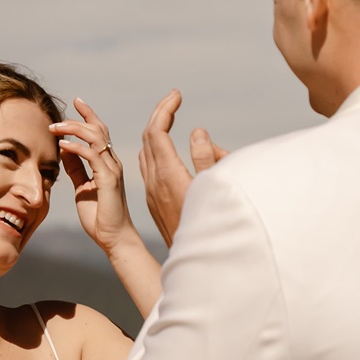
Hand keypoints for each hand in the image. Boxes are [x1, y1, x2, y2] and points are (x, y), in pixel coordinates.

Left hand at [52, 98, 136, 256]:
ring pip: (95, 137)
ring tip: (55, 128)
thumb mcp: (82, 187)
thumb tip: (64, 150)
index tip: (76, 101)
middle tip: (55, 121)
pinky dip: (76, 148)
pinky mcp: (108, 180)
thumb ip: (75, 168)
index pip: (99, 132)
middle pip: (98, 129)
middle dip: (78, 119)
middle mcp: (112, 162)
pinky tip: (63, 146)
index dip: (88, 115)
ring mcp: (112, 170)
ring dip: (74, 129)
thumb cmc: (100, 216)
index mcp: (107, 163)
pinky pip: (92, 156)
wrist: (114, 239)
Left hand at [138, 90, 226, 246]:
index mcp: (168, 175)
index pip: (157, 132)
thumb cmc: (210, 229)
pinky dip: (155, 150)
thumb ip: (206, 159)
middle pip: (148, 139)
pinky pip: (149, 169)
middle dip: (159, 115)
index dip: (165, 110)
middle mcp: (155, 183)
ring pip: (146, 154)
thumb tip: (197, 133)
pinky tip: (165, 149)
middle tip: (172, 99)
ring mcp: (154, 194)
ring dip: (154, 133)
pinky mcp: (156, 203)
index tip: (176, 95)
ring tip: (168, 117)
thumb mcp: (212, 190)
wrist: (194, 264)